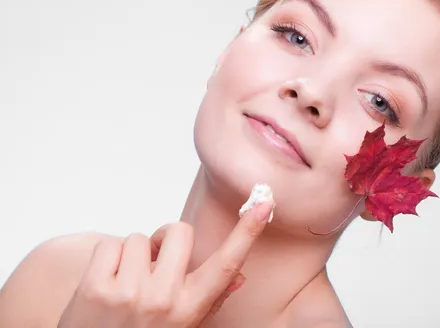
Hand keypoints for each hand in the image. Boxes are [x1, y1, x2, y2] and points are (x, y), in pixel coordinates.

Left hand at [57, 200, 273, 327]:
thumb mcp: (182, 326)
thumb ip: (211, 299)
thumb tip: (239, 276)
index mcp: (190, 308)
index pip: (226, 264)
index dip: (247, 232)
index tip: (262, 205)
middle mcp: (163, 299)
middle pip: (178, 232)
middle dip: (166, 239)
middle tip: (156, 261)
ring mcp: (129, 293)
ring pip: (140, 238)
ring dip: (134, 255)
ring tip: (127, 281)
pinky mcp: (96, 287)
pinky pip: (111, 245)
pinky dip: (108, 258)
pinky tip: (107, 282)